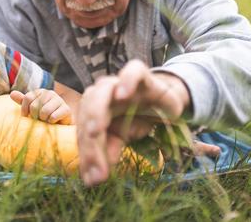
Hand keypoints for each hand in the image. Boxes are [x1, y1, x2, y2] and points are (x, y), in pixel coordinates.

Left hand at [10, 89, 72, 124]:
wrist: (61, 124)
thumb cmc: (44, 116)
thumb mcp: (32, 108)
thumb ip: (23, 101)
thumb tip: (12, 93)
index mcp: (40, 92)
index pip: (27, 98)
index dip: (24, 110)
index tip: (26, 116)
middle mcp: (50, 93)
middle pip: (34, 105)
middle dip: (35, 116)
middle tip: (39, 119)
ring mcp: (59, 100)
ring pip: (44, 111)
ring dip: (43, 119)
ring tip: (46, 120)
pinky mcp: (66, 109)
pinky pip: (53, 117)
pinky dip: (51, 122)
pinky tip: (54, 122)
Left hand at [77, 59, 191, 185]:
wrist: (164, 100)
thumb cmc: (137, 117)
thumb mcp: (122, 138)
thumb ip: (107, 152)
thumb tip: (93, 179)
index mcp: (93, 109)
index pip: (85, 131)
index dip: (88, 155)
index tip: (93, 180)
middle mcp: (101, 94)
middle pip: (87, 112)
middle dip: (90, 141)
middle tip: (96, 166)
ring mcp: (119, 82)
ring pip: (101, 90)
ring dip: (96, 111)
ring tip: (96, 131)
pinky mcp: (140, 74)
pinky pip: (132, 71)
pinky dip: (126, 81)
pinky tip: (123, 95)